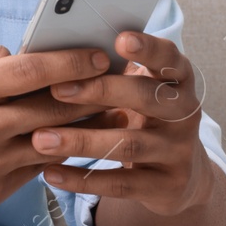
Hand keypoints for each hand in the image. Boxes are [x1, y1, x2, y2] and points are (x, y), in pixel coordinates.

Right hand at [0, 44, 117, 225]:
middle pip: (54, 106)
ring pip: (57, 141)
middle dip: (94, 92)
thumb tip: (26, 53)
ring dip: (90, 127)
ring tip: (114, 113)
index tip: (99, 56)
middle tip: (123, 82)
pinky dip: (62, 153)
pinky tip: (80, 142)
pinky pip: (41, 168)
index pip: (31, 69)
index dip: (72, 61)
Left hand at [33, 31, 214, 217]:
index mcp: (177, 81)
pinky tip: (50, 173)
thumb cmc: (141, 117)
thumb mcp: (135, 91)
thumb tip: (49, 52)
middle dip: (101, 91)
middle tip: (56, 89)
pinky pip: (122, 183)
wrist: (179, 175)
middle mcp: (184, 113)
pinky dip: (83, 179)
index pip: (170, 58)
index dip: (149, 48)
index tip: (120, 39)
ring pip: (130, 144)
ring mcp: (179, 151)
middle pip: (148, 97)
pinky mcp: (168, 186)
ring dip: (81, 141)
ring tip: (40, 139)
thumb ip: (108, 72)